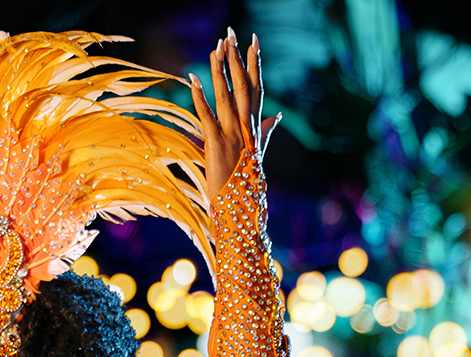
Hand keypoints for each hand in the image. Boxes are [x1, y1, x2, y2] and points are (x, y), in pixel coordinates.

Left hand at [189, 29, 278, 194]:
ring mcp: (232, 135)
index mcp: (255, 127)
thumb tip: (277, 116)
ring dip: (220, 70)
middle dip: (238, 58)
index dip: (255, 63)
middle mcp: (246, 127)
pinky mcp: (216, 144)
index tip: (252, 40)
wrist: (241, 209)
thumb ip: (267, 132)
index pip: (257, 87)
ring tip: (216, 47)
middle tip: (232, 33)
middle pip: (244, 85)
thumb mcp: (259, 154)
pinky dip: (200, 97)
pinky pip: (207, 116)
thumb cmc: (247, 183)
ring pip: (227, 95)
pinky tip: (193, 79)